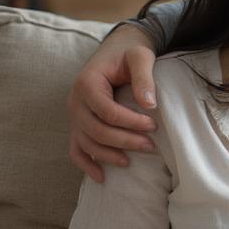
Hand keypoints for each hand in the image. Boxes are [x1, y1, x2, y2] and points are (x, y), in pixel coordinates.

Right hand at [68, 26, 158, 181]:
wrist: (117, 51)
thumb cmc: (129, 54)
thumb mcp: (140, 56)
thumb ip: (144, 77)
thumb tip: (149, 105)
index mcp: (87, 83)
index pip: (107, 112)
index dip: (131, 122)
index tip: (154, 125)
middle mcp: (75, 101)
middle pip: (96, 130)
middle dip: (124, 141)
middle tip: (150, 146)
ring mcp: (74, 115)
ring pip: (86, 143)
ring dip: (108, 155)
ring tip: (132, 161)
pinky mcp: (78, 124)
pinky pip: (76, 149)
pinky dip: (86, 164)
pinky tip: (102, 177)